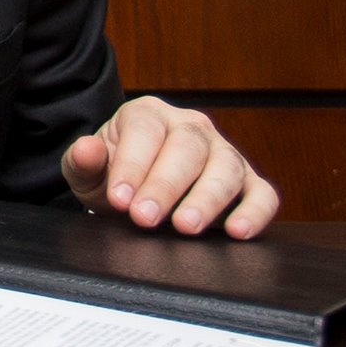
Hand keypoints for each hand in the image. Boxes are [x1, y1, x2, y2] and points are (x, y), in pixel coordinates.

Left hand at [63, 97, 279, 236]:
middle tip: (145, 218)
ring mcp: (224, 153)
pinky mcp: (248, 183)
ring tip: (185, 226)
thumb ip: (83, 161)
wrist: (137, 192)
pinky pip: (262, 194)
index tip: (120, 198)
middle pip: (187, 148)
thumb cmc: (114, 177)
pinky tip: (238, 231)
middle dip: (165, 185)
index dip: (133, 164)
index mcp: (148, 115)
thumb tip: (85, 149)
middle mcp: (192, 127)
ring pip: (226, 167)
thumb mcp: (90, 172)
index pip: (145, 131)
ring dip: (206, 198)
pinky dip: (255, 212)